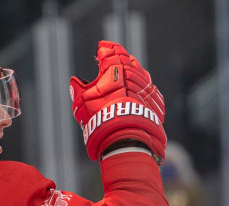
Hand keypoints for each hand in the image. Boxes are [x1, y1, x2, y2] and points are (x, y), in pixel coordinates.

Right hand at [69, 41, 165, 162]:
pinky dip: (141, 84)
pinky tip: (138, 88)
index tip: (101, 48)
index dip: (105, 48)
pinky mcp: (154, 99)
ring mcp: (146, 86)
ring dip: (131, 68)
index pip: (110, 52)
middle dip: (119, 55)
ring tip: (126, 68)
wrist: (125, 135)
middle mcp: (133, 73)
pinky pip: (148, 87)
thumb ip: (78, 89)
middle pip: (127, 59)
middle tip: (113, 54)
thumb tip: (74, 82)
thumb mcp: (82, 102)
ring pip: (139, 71)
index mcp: (115, 68)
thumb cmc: (100, 116)